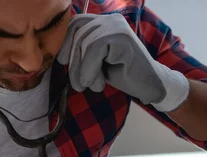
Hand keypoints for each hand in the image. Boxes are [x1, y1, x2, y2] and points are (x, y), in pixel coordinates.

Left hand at [57, 13, 189, 111]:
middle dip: (73, 62)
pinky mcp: (122, 37)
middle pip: (77, 32)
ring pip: (84, 43)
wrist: (150, 86)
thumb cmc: (122, 75)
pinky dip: (91, 69)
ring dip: (82, 70)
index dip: (64, 43)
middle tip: (79, 85)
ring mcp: (117, 26)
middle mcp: (110, 20)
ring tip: (91, 85)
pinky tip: (99, 83)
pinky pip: (95, 49)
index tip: (63, 63)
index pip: (74, 24)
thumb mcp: (96, 62)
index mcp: (103, 22)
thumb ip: (80, 52)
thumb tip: (56, 55)